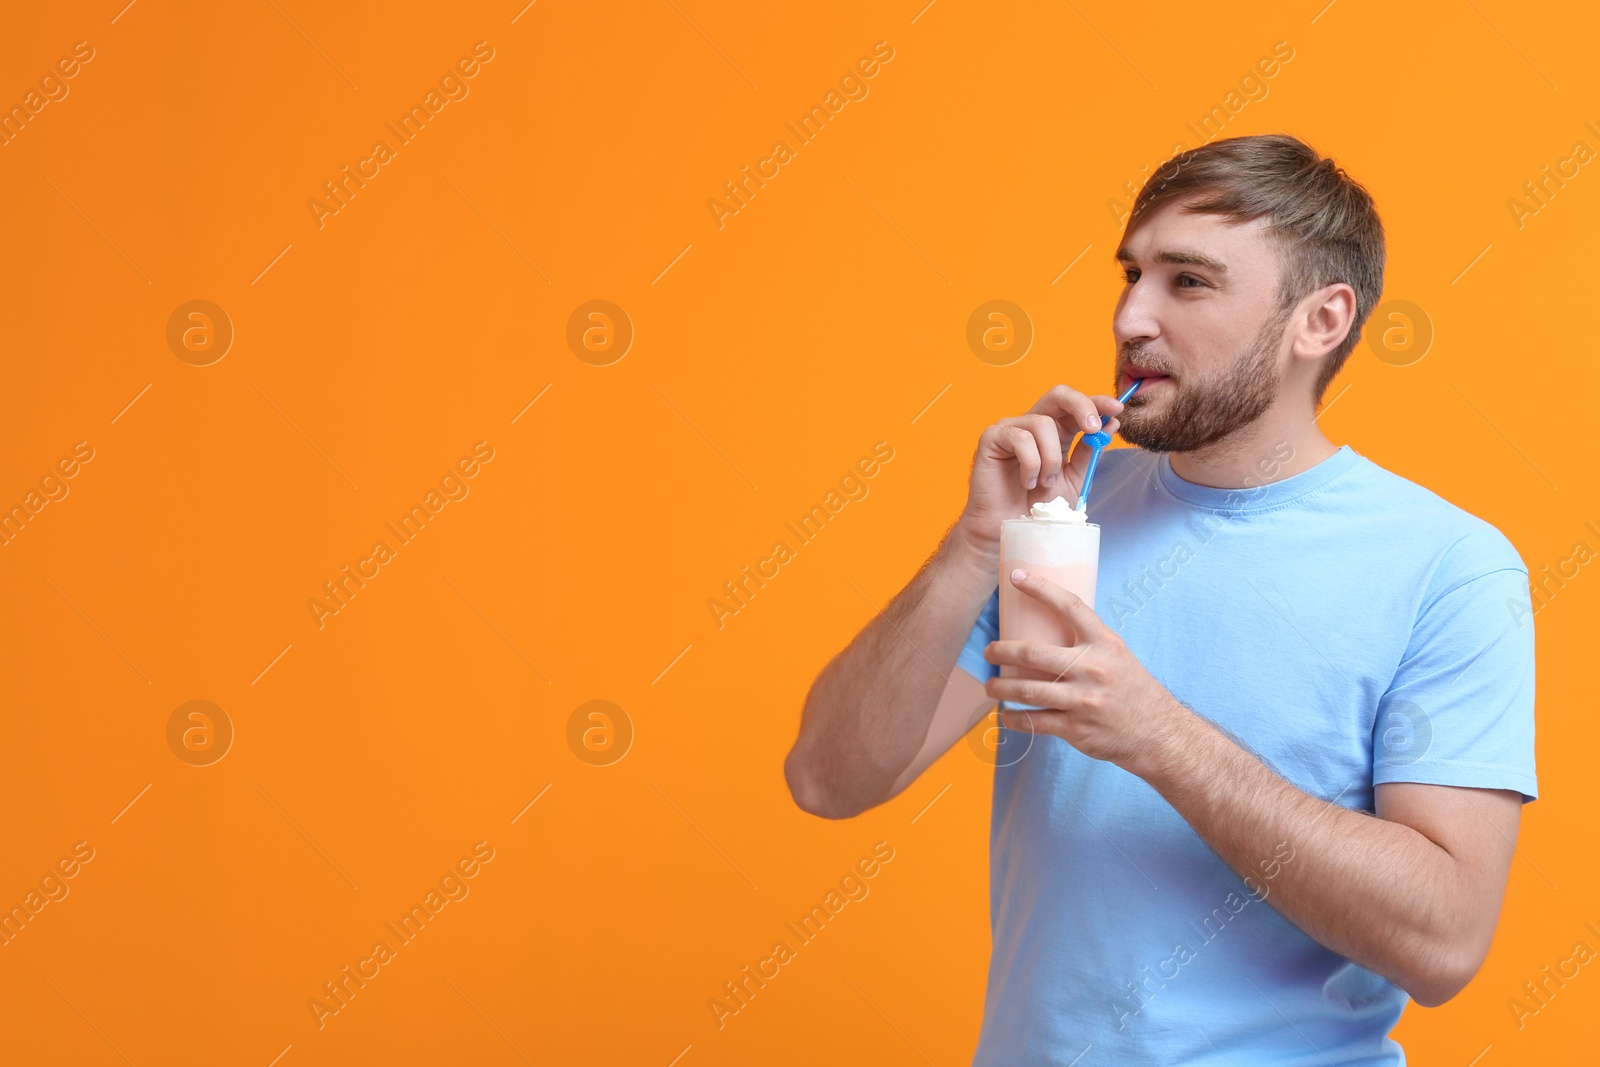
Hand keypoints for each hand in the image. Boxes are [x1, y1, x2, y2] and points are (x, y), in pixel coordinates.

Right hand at [957, 384, 1125, 555]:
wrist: (1013, 527)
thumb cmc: (1040, 507)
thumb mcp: (1075, 479)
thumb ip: (1090, 452)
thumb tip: (1111, 423)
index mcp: (1056, 432)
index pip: (1076, 406)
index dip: (1097, 402)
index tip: (1117, 408)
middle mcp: (1033, 425)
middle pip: (1058, 395)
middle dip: (1081, 406)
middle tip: (1092, 428)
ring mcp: (1011, 428)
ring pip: (1042, 423)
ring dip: (1051, 458)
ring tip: (1045, 483)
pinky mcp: (992, 438)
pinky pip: (1020, 438)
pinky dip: (1031, 464)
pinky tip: (1027, 482)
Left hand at [982, 568, 1189, 776]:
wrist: (1158, 733)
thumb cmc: (1132, 689)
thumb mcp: (1116, 654)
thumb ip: (1087, 641)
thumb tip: (1049, 624)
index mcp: (1104, 643)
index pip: (1069, 606)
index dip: (1040, 588)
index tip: (1016, 576)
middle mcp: (1093, 669)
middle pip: (1033, 653)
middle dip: (1002, 651)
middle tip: (989, 651)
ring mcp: (1083, 700)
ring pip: (1028, 691)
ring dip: (1000, 688)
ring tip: (990, 685)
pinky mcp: (1076, 728)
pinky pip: (1035, 722)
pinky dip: (1015, 719)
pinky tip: (1006, 716)